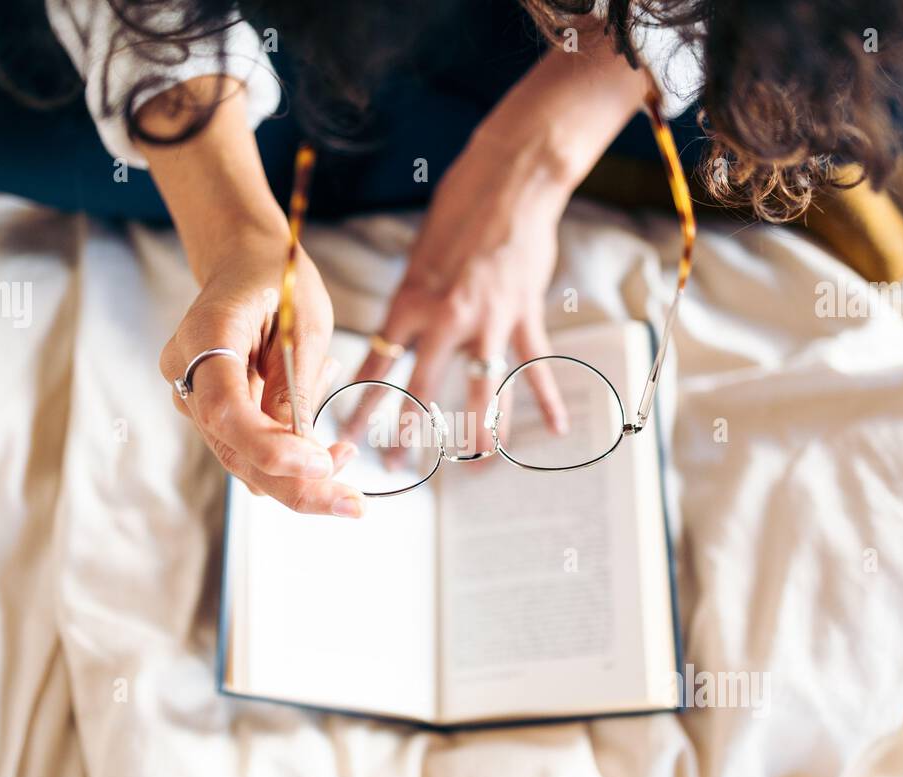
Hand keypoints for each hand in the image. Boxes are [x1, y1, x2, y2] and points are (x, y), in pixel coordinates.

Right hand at [158, 225, 364, 516]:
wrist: (246, 263)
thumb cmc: (279, 282)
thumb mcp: (304, 324)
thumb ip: (296, 386)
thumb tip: (301, 449)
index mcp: (205, 336)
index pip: (226, 412)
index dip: (272, 448)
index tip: (322, 465)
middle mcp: (186, 373)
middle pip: (235, 451)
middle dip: (298, 486)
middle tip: (355, 505)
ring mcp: (194, 398)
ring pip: (243, 461)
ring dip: (300, 475)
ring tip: (345, 449)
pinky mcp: (214, 414)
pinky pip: (249, 449)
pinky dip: (291, 457)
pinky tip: (321, 439)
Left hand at [352, 127, 569, 454]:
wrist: (511, 183)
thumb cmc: (460, 212)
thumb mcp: (420, 258)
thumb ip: (414, 303)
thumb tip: (405, 336)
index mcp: (410, 302)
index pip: (378, 364)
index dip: (360, 403)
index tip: (345, 432)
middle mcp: (446, 318)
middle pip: (422, 389)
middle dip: (406, 434)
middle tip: (395, 467)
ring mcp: (488, 321)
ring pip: (482, 389)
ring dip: (479, 430)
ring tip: (476, 462)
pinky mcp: (524, 316)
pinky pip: (534, 366)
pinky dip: (547, 397)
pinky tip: (556, 426)